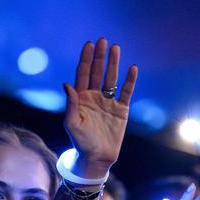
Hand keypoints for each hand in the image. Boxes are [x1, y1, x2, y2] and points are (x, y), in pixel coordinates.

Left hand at [63, 37, 137, 177]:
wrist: (96, 158)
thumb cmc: (80, 143)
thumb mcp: (72, 124)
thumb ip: (71, 104)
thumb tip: (67, 84)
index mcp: (81, 99)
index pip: (83, 74)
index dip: (85, 59)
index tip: (89, 45)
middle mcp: (94, 97)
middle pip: (97, 72)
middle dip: (99, 57)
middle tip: (103, 40)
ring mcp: (108, 102)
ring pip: (111, 79)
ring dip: (113, 64)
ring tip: (116, 48)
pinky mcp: (121, 110)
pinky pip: (126, 92)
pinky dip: (130, 81)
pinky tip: (132, 68)